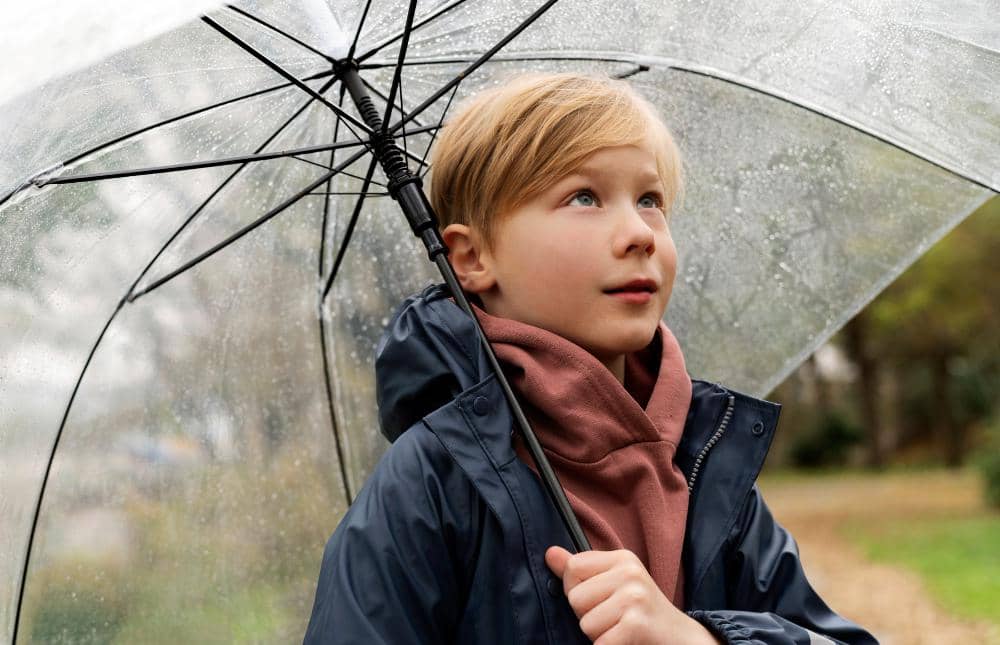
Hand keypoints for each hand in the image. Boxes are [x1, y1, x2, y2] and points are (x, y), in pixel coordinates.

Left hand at [545, 546, 721, 644]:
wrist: (681, 639)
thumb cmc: (642, 612)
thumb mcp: (613, 583)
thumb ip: (580, 570)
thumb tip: (549, 553)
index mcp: (622, 558)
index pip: (573, 568)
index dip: (577, 590)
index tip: (601, 599)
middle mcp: (629, 572)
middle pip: (575, 598)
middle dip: (589, 616)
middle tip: (616, 618)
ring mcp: (634, 597)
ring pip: (585, 623)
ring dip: (599, 635)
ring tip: (621, 629)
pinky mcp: (636, 623)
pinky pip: (599, 642)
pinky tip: (626, 641)